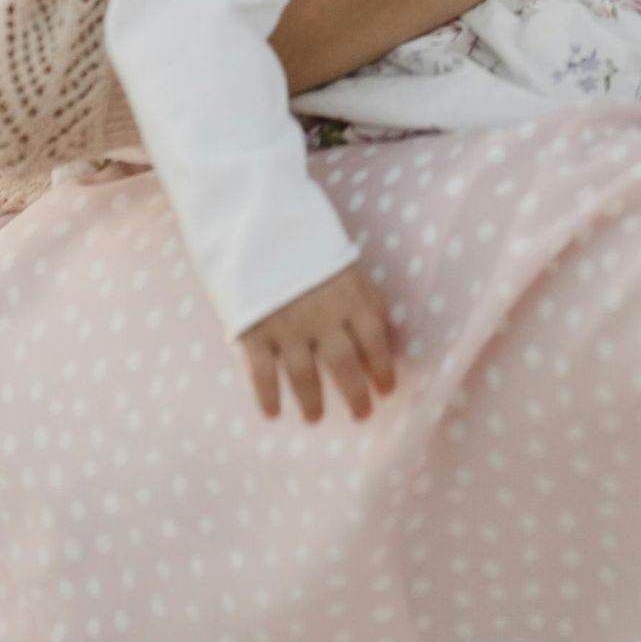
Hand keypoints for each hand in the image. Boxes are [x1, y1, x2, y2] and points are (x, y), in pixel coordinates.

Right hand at [240, 260, 397, 422]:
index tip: (387, 390)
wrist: (257, 222)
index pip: (373, 339)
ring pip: (304, 374)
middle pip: (344, 363)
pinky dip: (267, 395)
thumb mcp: (347, 266)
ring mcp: (285, 324)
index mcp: (348, 295)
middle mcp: (320, 314)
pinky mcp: (252, 329)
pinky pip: (261, 372)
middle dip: (355, 394)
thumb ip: (368, 300)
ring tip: (315, 418)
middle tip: (362, 415)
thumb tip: (387, 340)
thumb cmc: (310, 249)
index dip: (382, 368)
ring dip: (312, 401)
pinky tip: (272, 414)